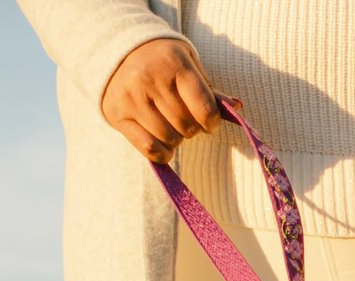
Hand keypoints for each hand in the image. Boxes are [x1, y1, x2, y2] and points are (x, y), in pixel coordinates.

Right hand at [99, 37, 219, 162]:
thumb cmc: (164, 63)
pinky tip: (164, 146)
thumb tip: (237, 107)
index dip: (212, 123)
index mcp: (174, 64)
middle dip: (192, 129)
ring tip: (172, 126)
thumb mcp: (189, 65)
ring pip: (169, 139)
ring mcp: (131, 97)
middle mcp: (150, 79)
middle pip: (187, 127)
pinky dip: (162, 154)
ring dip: (177, 140)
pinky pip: (148, 148)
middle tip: (185, 120)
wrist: (119, 52)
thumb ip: (210, 90)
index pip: (205, 109)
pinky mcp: (117, 114)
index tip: (209, 122)